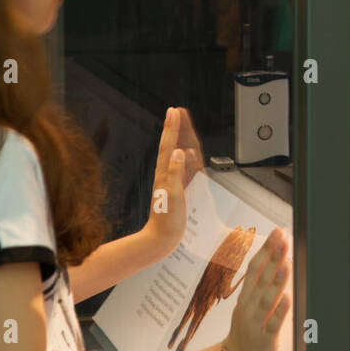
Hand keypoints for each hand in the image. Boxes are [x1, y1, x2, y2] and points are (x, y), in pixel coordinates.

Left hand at [143, 107, 197, 255]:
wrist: (161, 239)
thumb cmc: (166, 221)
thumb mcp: (172, 196)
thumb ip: (176, 173)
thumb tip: (180, 152)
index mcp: (166, 173)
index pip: (170, 145)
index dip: (173, 127)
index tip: (175, 111)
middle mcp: (168, 174)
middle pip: (173, 145)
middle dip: (176, 127)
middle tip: (177, 110)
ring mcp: (172, 180)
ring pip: (178, 153)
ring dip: (180, 138)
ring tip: (182, 124)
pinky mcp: (177, 188)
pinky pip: (183, 167)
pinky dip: (187, 157)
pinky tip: (189, 153)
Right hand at [223, 228, 290, 350]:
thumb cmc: (248, 331)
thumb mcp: (250, 304)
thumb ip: (264, 284)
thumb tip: (279, 260)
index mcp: (246, 296)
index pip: (255, 267)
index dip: (266, 249)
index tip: (277, 232)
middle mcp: (249, 306)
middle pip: (261, 277)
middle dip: (273, 256)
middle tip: (283, 238)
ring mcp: (255, 322)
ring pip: (267, 298)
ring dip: (277, 281)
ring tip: (286, 263)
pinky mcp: (264, 338)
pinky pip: (272, 324)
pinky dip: (279, 311)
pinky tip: (287, 298)